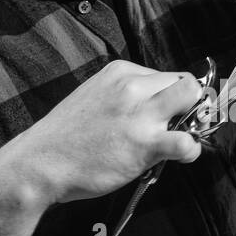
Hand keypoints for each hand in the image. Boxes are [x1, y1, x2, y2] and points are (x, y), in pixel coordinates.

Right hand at [0, 60, 204, 235]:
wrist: (40, 164)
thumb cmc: (66, 137)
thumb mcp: (96, 97)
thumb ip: (126, 97)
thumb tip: (156, 107)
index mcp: (120, 72)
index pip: (165, 75)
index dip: (173, 97)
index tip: (171, 114)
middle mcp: (132, 86)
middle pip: (185, 83)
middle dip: (190, 104)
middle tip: (182, 126)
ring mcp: (140, 113)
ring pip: (192, 98)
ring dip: (196, 119)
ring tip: (183, 138)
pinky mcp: (144, 143)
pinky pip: (187, 141)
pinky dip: (192, 149)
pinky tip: (182, 156)